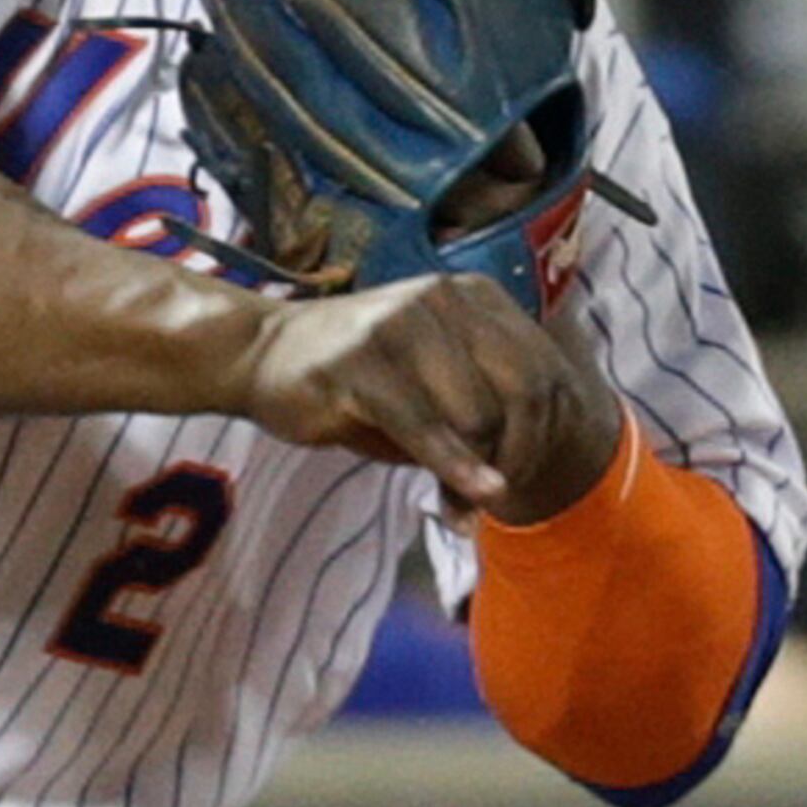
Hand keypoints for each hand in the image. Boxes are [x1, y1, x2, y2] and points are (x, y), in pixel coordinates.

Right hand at [229, 269, 623, 516]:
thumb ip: (474, 420)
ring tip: (457, 511)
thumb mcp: (427, 395)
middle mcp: (444, 297)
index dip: (545, 436)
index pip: (541, 371)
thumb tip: (513, 484)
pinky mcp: (362, 360)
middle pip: (521, 392)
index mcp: (473, 296)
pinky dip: (452, 468)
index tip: (524, 481)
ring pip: (477, 414)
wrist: (261, 355)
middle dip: (518, 457)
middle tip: (497, 503)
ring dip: (475, 475)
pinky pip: (425, 426)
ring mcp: (402, 322)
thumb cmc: (352, 382)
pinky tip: (463, 504)